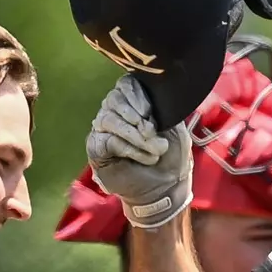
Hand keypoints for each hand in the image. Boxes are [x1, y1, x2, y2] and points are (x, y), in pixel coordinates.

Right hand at [86, 75, 191, 229]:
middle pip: (115, 99)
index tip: (149, 112)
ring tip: (154, 151)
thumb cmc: (172, 156)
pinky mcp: (96, 147)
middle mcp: (116, 112)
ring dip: (135, 136)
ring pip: (109, 119)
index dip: (135, 95)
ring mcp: (103, 130)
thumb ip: (164, 108)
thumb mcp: (175, 127)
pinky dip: (127, 148)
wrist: (165, 187)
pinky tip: (141, 157)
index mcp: (134, 103)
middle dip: (137, 118)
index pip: (125, 84)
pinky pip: (107, 140)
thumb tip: (150, 97)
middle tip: (152, 134)